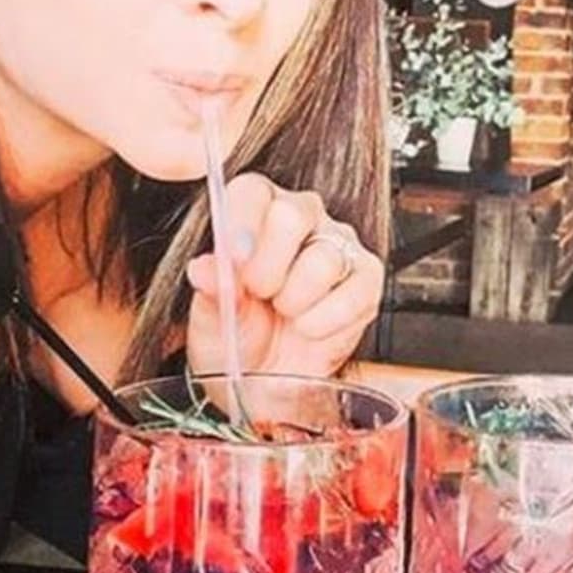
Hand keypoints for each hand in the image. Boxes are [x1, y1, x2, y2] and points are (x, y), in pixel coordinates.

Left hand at [185, 174, 382, 377]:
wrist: (267, 383)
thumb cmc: (238, 337)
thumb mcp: (210, 316)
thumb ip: (211, 288)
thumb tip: (205, 269)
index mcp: (257, 210)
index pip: (252, 190)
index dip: (241, 223)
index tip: (233, 261)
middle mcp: (303, 217)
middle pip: (291, 214)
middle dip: (266, 268)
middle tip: (258, 295)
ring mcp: (339, 244)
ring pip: (322, 259)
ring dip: (295, 300)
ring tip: (284, 312)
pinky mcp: (367, 277)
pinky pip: (353, 292)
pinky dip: (324, 321)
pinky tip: (309, 327)